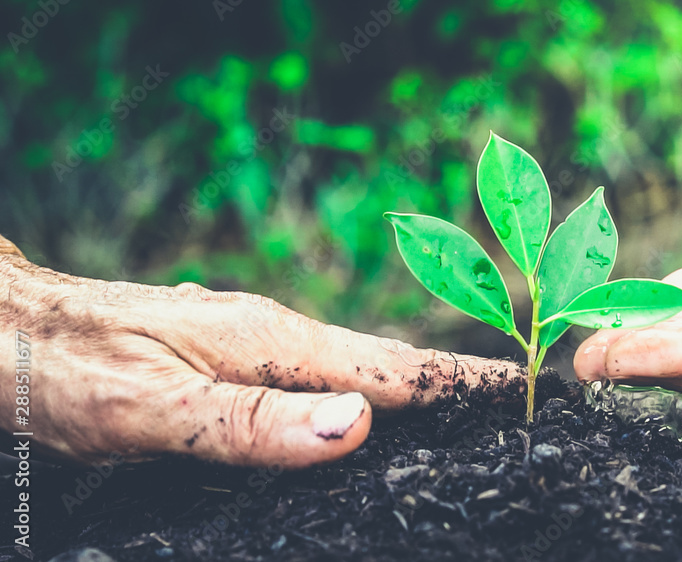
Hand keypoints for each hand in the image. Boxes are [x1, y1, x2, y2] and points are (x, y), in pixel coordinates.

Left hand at [0, 246, 520, 467]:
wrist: (12, 329)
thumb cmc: (72, 370)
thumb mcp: (156, 409)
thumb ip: (254, 423)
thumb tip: (357, 426)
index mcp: (272, 343)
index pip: (391, 366)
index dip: (458, 382)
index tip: (521, 387)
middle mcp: (275, 337)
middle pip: (386, 365)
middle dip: (453, 383)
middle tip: (513, 405)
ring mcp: (256, 344)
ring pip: (354, 370)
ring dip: (414, 386)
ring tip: (463, 408)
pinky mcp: (237, 358)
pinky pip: (320, 377)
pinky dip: (364, 392)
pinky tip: (368, 412)